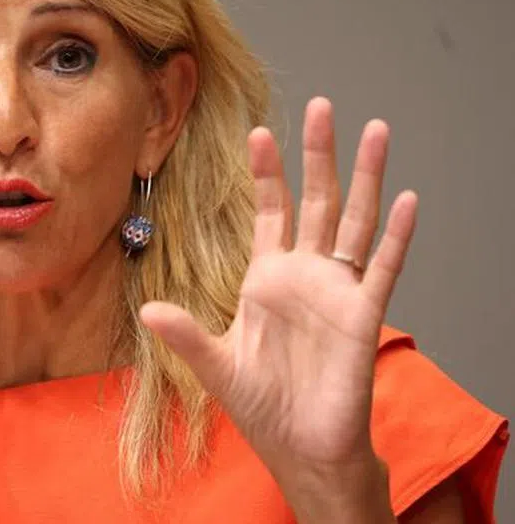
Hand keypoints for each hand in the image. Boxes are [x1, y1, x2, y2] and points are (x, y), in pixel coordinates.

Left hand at [140, 97, 416, 521]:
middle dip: (319, 154)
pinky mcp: (364, 315)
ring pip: (356, 221)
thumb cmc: (263, 405)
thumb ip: (186, 335)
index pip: (269, 211)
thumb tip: (148, 309)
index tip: (258, 132)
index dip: (266, 173)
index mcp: (267, 277)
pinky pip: (383, 267)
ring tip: (376, 131)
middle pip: (317, 201)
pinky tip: (407, 200)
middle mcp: (305, 274)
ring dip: (367, 178)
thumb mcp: (216, 364)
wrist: (302, 448)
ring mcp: (337, 290)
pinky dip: (396, 235)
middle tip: (322, 106)